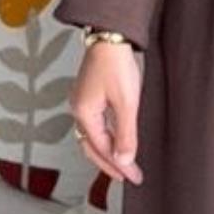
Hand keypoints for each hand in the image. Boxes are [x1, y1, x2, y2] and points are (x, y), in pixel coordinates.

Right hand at [70, 39, 144, 184]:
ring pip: (93, 136)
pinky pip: (96, 124)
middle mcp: (79, 110)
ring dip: (107, 152)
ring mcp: (82, 102)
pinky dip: (107, 137)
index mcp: (84, 114)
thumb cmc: (116, 64)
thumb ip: (126, 133)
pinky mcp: (89, 95)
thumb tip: (125, 159)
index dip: (119, 166)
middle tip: (128, 176)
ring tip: (123, 163)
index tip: (134, 177)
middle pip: (91, 147)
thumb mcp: (126, 102)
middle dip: (109, 164)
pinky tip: (118, 139)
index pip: (101, 149)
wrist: (110, 36)